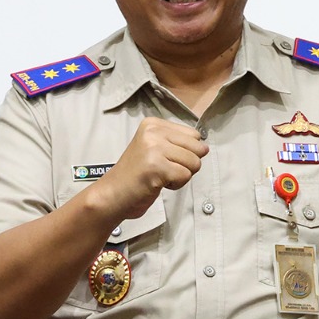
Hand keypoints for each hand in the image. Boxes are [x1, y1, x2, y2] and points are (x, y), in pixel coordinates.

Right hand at [89, 117, 207, 220]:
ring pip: (194, 162)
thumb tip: (206, 148)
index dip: (186, 152)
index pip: (194, 135)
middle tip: (163, 170)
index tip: (164, 159)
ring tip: (160, 176)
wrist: (112, 194)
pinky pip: (185, 176)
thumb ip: (180, 144)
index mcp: (153, 124)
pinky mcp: (156, 166)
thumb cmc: (138, 174)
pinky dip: (176, 184)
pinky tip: (157, 183)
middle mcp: (153, 132)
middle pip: (198, 148)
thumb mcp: (157, 149)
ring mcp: (154, 148)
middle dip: (187, 164)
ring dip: (181, 175)